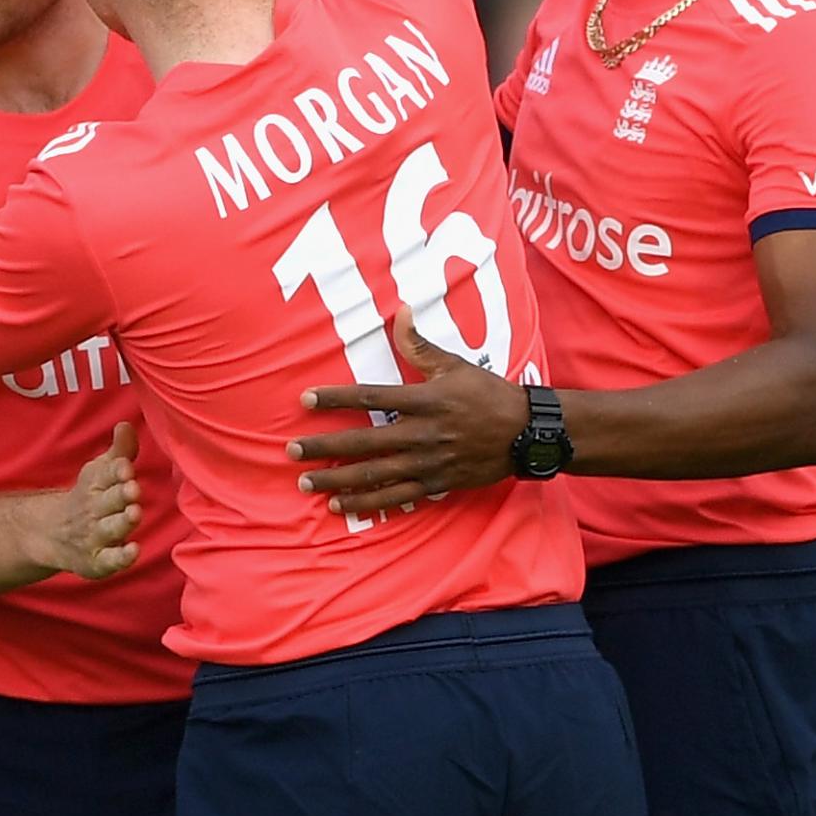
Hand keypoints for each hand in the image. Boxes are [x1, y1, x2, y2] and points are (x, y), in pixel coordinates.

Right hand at [51, 422, 143, 579]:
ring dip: (122, 522)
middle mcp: (94, 510)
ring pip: (110, 529)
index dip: (116, 471)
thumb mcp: (100, 472)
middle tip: (132, 488)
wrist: (53, 535)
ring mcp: (95, 536)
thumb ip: (120, 450)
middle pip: (108, 501)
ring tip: (134, 513)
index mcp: (96, 485)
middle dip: (121, 494)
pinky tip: (134, 550)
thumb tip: (126, 424)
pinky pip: (109, 561)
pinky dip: (120, 558)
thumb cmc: (90, 498)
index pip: (105, 474)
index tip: (126, 466)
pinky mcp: (97, 561)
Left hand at [288, 310, 529, 515]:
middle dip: (324, 447)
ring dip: (336, 480)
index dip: (335, 398)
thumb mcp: (455, 365)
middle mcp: (422, 434)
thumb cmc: (488, 394)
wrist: (525, 434)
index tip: (305, 399)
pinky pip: (394, 497)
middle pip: (363, 442)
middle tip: (291, 450)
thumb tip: (400, 310)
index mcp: (424, 400)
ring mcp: (427, 463)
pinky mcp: (435, 484)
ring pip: (374, 474)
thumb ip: (419, 344)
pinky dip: (366, 503)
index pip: (370, 398)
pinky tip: (339, 505)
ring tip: (305, 484)